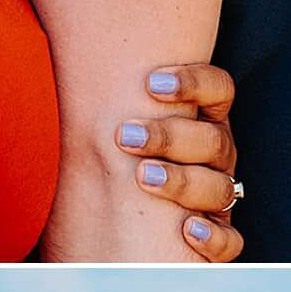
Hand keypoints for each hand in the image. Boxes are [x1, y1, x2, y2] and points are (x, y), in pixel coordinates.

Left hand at [116, 62, 241, 261]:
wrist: (98, 237)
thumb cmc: (104, 171)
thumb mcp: (104, 134)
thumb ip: (102, 103)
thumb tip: (60, 49)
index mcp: (200, 121)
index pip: (218, 90)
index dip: (194, 83)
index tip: (150, 84)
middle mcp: (215, 158)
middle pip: (214, 140)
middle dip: (170, 135)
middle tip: (125, 136)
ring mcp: (219, 200)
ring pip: (221, 187)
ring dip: (181, 180)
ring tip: (142, 177)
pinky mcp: (218, 242)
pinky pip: (230, 242)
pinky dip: (212, 236)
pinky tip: (186, 230)